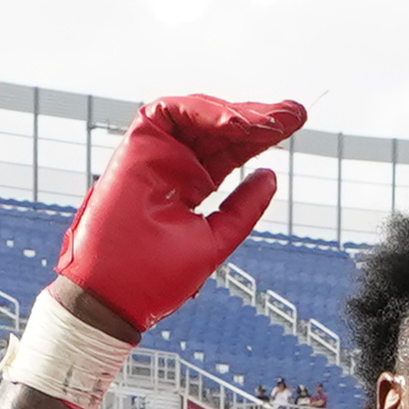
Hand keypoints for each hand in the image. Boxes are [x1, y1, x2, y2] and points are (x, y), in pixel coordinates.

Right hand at [52, 95, 304, 334]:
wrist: (112, 297)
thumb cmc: (155, 279)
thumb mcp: (214, 240)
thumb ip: (242, 209)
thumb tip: (271, 176)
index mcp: (190, 188)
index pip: (231, 153)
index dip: (262, 138)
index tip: (296, 125)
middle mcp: (173, 166)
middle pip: (220, 131)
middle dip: (258, 118)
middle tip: (295, 112)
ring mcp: (154, 155)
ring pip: (198, 117)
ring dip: (235, 112)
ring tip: (271, 118)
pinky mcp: (134, 148)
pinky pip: (167, 112)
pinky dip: (201, 110)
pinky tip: (235, 120)